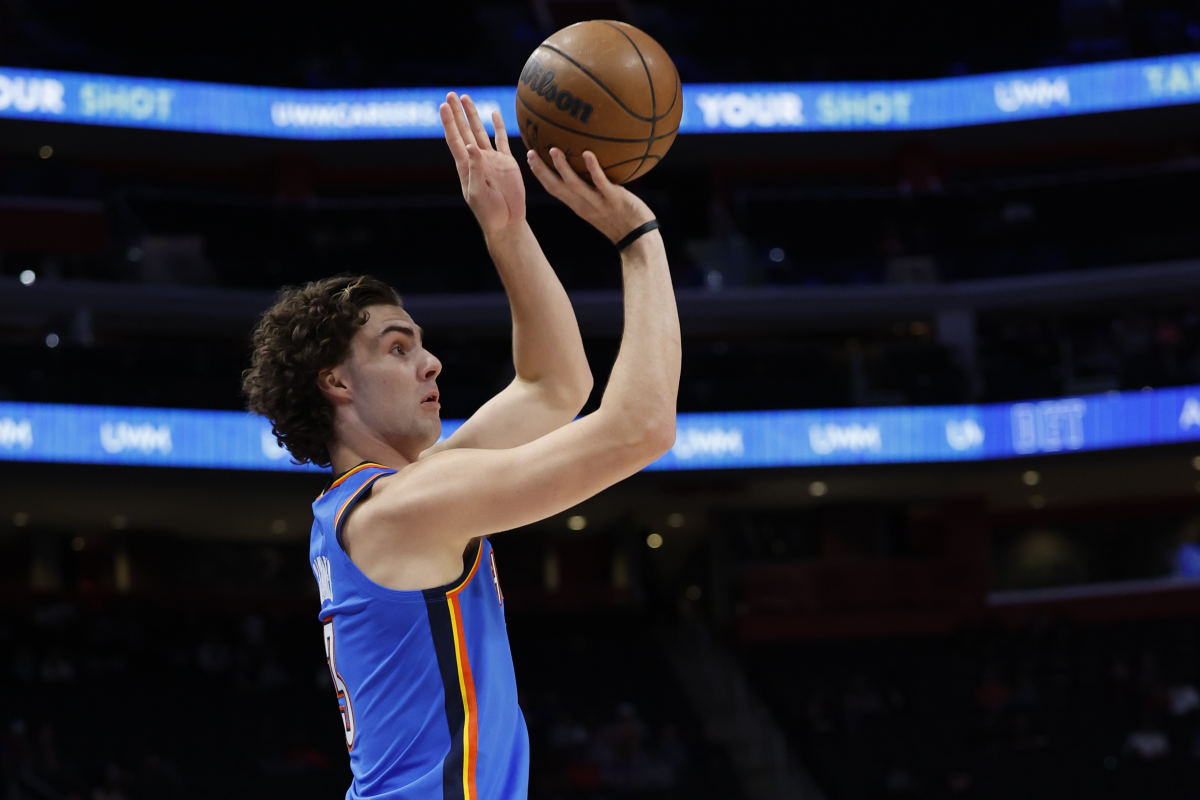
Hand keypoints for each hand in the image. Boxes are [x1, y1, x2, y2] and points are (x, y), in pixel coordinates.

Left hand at [440, 92, 524, 235]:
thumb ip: (475, 169)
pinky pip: (501, 139)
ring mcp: (491, 159)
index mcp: (466, 166)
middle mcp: (476, 159)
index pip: (455, 139)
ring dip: (472, 115)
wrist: (507, 221)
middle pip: (464, 130)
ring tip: (465, 97)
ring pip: (480, 131)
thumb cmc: (489, 212)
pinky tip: (493, 113)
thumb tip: (471, 145)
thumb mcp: (478, 192)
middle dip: (457, 113)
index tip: (443, 106)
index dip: (449, 122)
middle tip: (450, 94)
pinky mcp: (506, 162)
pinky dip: (497, 126)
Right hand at [526, 148, 654, 244]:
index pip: (553, 189)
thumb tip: (592, 167)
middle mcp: (583, 204)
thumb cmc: (622, 220)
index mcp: (578, 206)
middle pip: (556, 187)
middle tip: (531, 153)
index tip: (530, 158)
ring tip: (553, 150)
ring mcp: (598, 202)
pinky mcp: (614, 199)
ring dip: (562, 168)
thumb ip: (594, 190)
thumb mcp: (602, 206)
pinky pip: (601, 182)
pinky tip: (588, 154)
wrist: (638, 238)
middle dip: (541, 171)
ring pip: (575, 184)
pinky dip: (593, 168)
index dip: (540, 174)